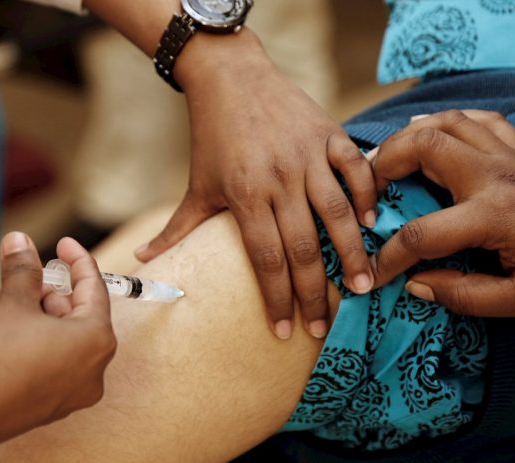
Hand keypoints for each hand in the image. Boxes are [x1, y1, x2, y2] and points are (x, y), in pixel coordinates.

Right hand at [0, 232, 115, 446]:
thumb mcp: (13, 302)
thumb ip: (24, 270)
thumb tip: (20, 242)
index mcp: (96, 341)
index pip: (95, 290)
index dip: (78, 262)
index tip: (64, 245)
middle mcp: (93, 372)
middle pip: (84, 319)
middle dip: (59, 294)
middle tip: (34, 278)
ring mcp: (72, 396)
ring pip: (69, 344)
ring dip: (48, 319)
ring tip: (19, 304)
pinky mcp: (49, 410)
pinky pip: (55, 368)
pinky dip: (42, 346)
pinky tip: (14, 335)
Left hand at [134, 31, 375, 338]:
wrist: (230, 77)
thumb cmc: (212, 137)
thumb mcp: (196, 185)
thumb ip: (176, 229)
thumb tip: (142, 260)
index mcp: (244, 195)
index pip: (265, 259)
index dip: (276, 299)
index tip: (285, 332)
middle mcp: (278, 178)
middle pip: (302, 246)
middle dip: (314, 292)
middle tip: (324, 327)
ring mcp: (306, 155)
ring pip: (336, 212)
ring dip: (353, 252)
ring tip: (364, 287)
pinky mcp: (327, 134)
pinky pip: (355, 169)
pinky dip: (367, 194)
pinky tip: (372, 223)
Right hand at [370, 109, 514, 316]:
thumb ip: (463, 296)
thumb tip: (416, 284)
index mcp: (495, 217)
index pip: (421, 236)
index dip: (388, 259)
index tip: (370, 276)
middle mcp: (498, 176)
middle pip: (424, 147)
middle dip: (384, 165)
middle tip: (368, 191)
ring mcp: (513, 157)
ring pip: (448, 123)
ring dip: (410, 137)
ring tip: (389, 161)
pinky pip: (481, 121)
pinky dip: (450, 123)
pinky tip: (432, 135)